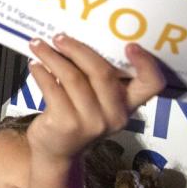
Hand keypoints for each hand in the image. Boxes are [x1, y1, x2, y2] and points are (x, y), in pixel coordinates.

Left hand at [26, 34, 164, 161]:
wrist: (57, 150)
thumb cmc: (76, 114)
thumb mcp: (95, 99)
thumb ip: (94, 76)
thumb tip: (74, 36)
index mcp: (128, 103)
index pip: (151, 84)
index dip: (146, 64)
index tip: (130, 45)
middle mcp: (115, 114)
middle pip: (102, 72)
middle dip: (77, 49)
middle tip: (59, 37)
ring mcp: (92, 122)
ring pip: (73, 77)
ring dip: (52, 57)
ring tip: (38, 45)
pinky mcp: (67, 124)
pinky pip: (53, 89)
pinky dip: (41, 73)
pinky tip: (35, 65)